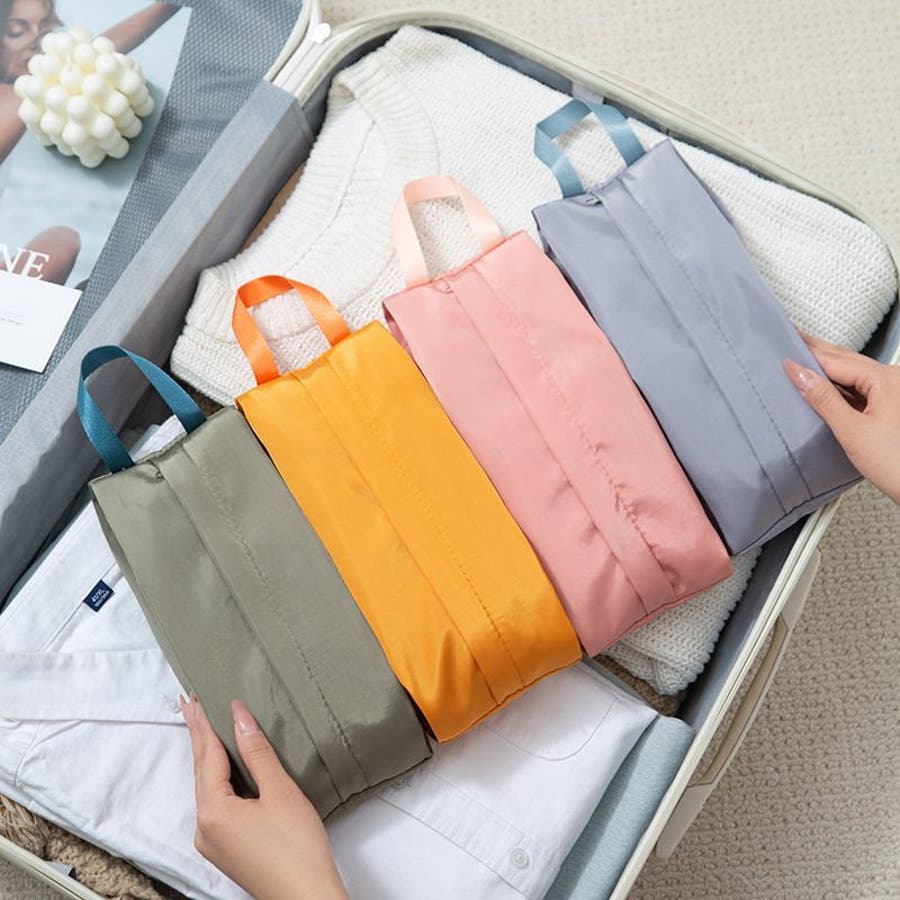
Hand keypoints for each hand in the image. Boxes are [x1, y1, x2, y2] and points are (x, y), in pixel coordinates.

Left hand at [181, 695, 348, 899]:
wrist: (306, 896)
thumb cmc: (297, 848)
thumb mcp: (280, 791)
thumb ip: (257, 753)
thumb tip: (240, 719)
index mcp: (213, 811)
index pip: (208, 756)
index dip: (204, 724)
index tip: (195, 699)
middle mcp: (204, 828)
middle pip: (202, 771)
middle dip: (198, 736)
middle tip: (189, 706)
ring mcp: (213, 841)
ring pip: (208, 788)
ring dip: (208, 757)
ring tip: (204, 729)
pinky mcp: (226, 849)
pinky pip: (216, 804)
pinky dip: (218, 779)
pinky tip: (224, 768)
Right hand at [784, 334, 899, 502]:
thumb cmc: (898, 465)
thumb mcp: (852, 431)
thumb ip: (823, 399)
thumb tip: (800, 374)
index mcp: (886, 379)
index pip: (835, 361)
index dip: (806, 357)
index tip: (783, 351)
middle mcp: (895, 380)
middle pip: (846, 361)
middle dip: (818, 352)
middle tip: (793, 341)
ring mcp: (895, 393)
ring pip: (854, 374)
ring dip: (828, 369)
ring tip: (804, 361)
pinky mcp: (893, 407)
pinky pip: (861, 388)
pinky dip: (840, 386)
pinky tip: (826, 388)